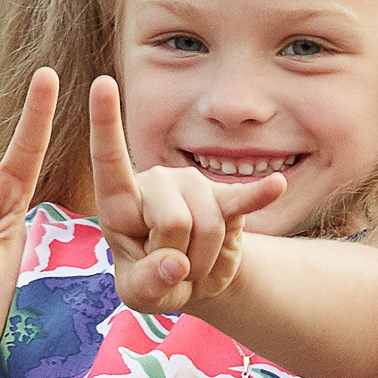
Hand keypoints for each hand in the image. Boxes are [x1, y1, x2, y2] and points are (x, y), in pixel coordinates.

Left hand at [91, 74, 287, 312]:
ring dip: (206, 263)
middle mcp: (156, 183)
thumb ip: (147, 284)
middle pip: (173, 223)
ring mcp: (193, 186)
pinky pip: (244, 200)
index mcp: (120, 203)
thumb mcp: (139, 295)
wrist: (194, 279)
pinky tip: (276, 185)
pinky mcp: (227, 198)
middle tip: (175, 270)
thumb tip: (175, 264)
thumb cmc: (155, 280)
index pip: (110, 161)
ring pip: (208, 227)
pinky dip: (259, 196)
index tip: (101, 83)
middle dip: (179, 261)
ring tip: (195, 265)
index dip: (105, 124)